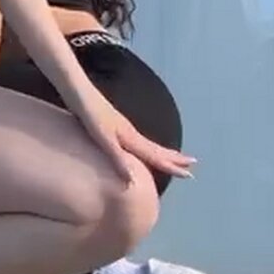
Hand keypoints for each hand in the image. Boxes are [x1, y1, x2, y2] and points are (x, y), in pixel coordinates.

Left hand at [76, 94, 195, 183]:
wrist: (81, 93)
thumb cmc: (90, 116)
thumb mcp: (103, 139)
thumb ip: (117, 159)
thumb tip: (133, 181)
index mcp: (130, 138)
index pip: (155, 156)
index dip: (171, 166)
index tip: (190, 174)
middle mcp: (131, 133)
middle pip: (157, 148)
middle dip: (174, 158)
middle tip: (193, 164)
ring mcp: (124, 128)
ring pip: (149, 144)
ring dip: (164, 152)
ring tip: (174, 156)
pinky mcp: (116, 125)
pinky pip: (139, 141)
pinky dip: (148, 147)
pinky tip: (142, 147)